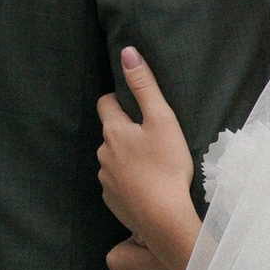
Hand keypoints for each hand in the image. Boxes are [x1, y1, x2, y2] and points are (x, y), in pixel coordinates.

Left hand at [96, 48, 199, 269]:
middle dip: (125, 132)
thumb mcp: (162, 119)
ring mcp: (105, 179)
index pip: (107, 104)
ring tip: (151, 165)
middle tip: (151, 138)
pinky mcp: (112, 201)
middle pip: (110, 133)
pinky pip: (117, 184)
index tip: (136, 107)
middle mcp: (103, 153)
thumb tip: (127, 52)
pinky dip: (128, 182)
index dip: (120, 101)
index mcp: (114, 131)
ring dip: (126, 158)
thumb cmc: (166, 165)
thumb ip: (144, 85)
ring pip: (113, 160)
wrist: (163, 218)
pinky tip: (146, 187)